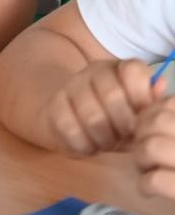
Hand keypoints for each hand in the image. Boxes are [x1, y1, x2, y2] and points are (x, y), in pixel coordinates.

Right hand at [46, 58, 165, 155]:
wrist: (70, 115)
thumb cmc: (114, 118)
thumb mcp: (136, 110)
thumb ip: (152, 101)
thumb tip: (160, 86)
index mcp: (118, 69)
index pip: (133, 71)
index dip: (142, 98)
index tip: (142, 117)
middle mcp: (94, 71)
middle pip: (113, 96)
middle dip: (124, 125)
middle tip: (125, 136)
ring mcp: (71, 86)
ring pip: (92, 116)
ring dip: (105, 138)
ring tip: (108, 143)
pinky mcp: (55, 106)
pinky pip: (72, 130)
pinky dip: (85, 145)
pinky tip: (89, 145)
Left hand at [134, 96, 174, 200]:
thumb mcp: (174, 132)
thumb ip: (170, 114)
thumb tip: (155, 83)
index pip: (168, 104)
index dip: (149, 115)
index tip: (148, 130)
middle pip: (158, 121)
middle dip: (141, 134)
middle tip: (143, 150)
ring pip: (153, 146)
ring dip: (141, 158)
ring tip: (146, 169)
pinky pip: (155, 179)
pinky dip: (145, 183)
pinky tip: (149, 188)